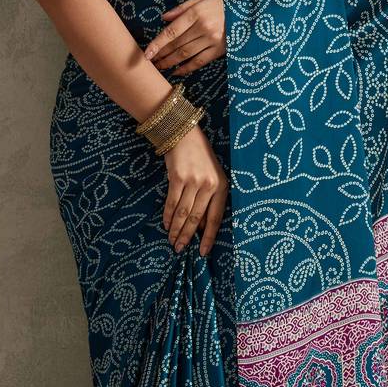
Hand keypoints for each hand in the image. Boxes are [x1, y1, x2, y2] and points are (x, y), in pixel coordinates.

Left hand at [143, 0, 225, 73]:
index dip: (157, 44)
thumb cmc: (224, 1)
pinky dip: (187, 68)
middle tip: (150, 62)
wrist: (250, 10)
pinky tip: (178, 72)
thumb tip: (164, 18)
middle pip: (176, 45)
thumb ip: (183, 7)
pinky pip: (200, 61)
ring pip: (186, 55)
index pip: (171, 31)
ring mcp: (212, 41)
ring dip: (171, 62)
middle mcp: (203, 28)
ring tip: (160, 67)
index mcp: (196, 14)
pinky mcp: (220, 50)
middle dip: (161, 54)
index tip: (146, 53)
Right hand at [162, 125, 227, 256]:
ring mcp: (193, 181)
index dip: (209, 237)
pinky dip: (168, 216)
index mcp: (221, 186)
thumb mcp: (212, 176)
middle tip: (180, 249)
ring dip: (176, 229)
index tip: (203, 252)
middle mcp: (209, 185)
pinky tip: (166, 225)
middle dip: (187, 236)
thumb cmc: (200, 158)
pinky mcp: (177, 178)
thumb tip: (200, 227)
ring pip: (183, 213)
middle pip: (196, 218)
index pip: (215, 218)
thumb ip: (209, 200)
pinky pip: (172, 203)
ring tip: (172, 241)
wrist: (184, 134)